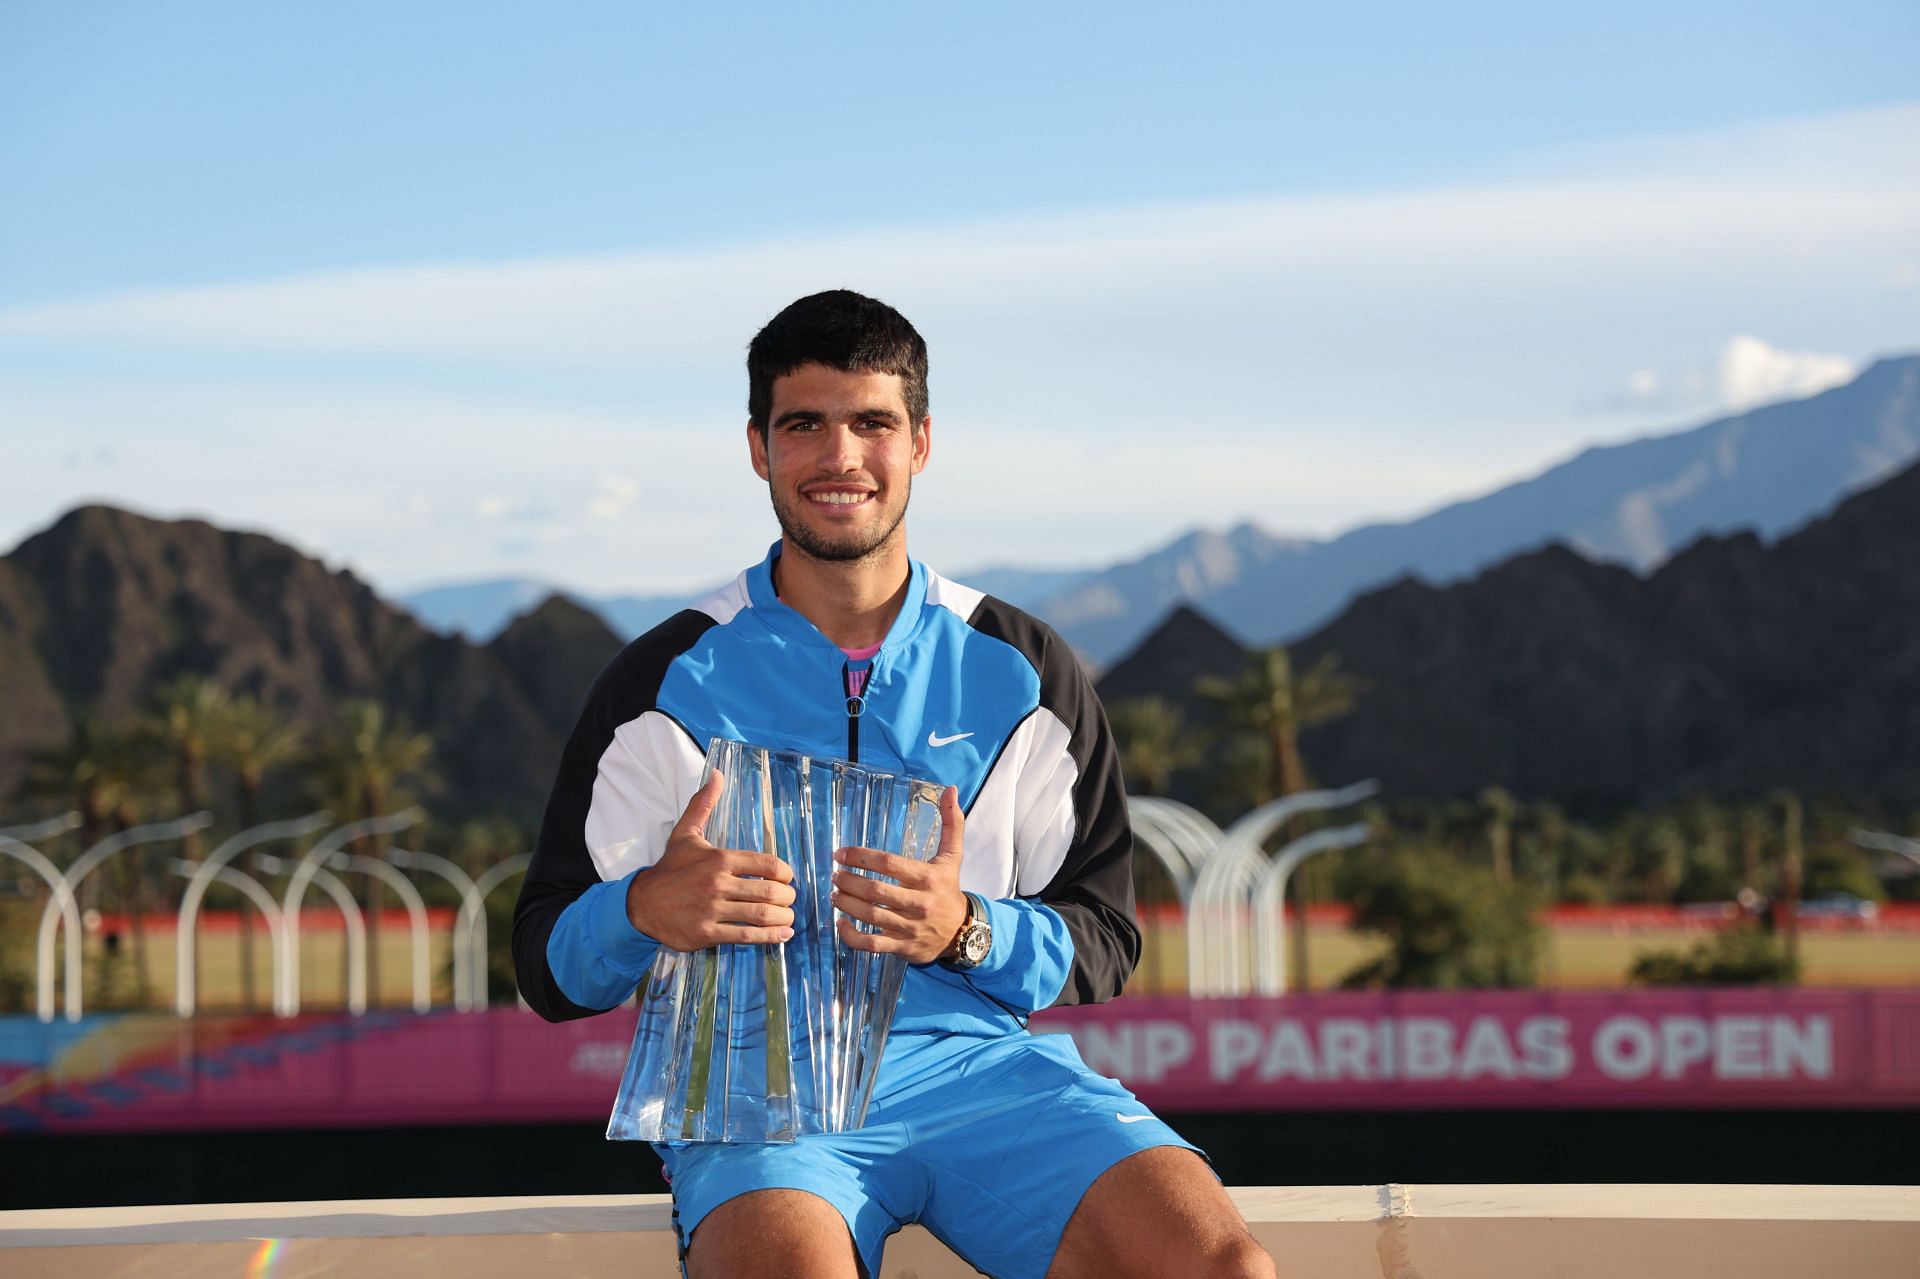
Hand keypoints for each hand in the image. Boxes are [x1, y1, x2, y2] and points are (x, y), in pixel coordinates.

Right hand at [626, 771, 796, 950]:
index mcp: (720, 859)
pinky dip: (769, 937)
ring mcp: (712, 910)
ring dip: (782, 918)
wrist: (641, 903)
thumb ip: (704, 804)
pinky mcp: (707, 933)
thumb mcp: (686, 834)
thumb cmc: (670, 869)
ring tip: (788, 917)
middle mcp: (718, 884)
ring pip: (760, 915)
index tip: (787, 878)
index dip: (786, 873)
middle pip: (769, 892)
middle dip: (788, 897)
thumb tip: (717, 775)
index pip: (768, 865)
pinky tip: (782, 935)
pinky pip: (745, 936)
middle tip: (790, 899)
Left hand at [832, 785, 966, 963]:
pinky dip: (852, 937)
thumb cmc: (949, 888)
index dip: (860, 857)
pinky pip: (872, 945)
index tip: (840, 853)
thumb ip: (951, 823)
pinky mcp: (902, 947)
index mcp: (927, 877)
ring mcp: (910, 927)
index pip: (889, 863)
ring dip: (847, 904)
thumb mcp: (952, 856)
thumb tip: (950, 790)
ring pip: (871, 916)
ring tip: (834, 893)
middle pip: (876, 891)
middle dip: (849, 881)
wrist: (963, 931)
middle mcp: (919, 903)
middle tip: (835, 874)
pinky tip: (841, 923)